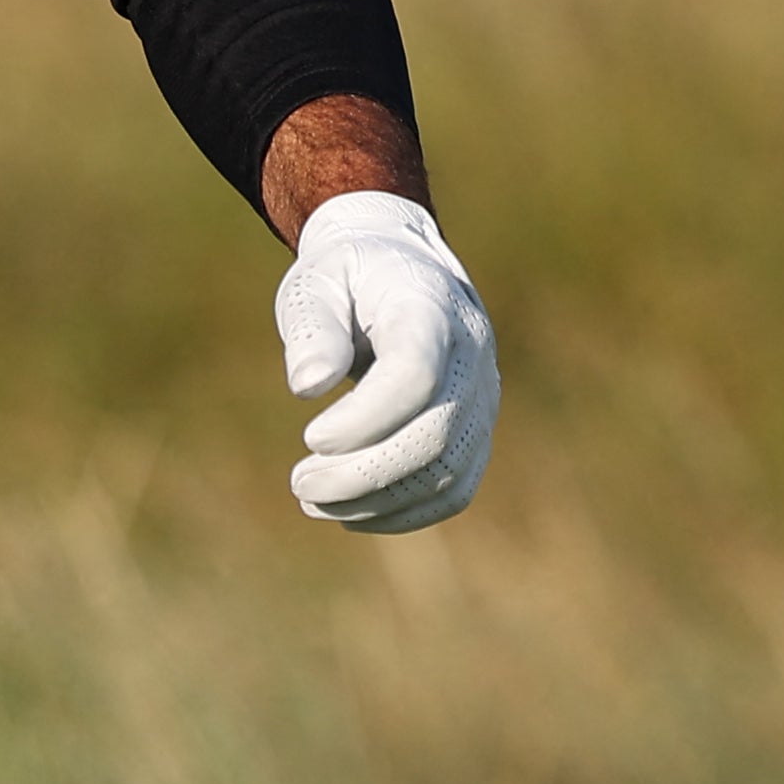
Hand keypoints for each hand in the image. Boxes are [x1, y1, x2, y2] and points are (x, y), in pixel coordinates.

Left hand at [277, 190, 499, 531]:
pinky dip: (405, 514)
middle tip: (300, 484)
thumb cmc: (350, 277)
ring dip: (377, 502)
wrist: (403, 269)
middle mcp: (470, 354)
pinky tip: (351, 513)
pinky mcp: (477, 431)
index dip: (364, 419)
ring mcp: (482, 396)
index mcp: (429, 307)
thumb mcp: (317, 282)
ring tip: (313, 500)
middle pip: (434, 436)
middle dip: (363, 475)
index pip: (415, 375)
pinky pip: (455, 491)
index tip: (311, 436)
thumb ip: (313, 328)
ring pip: (447, 473)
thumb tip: (308, 386)